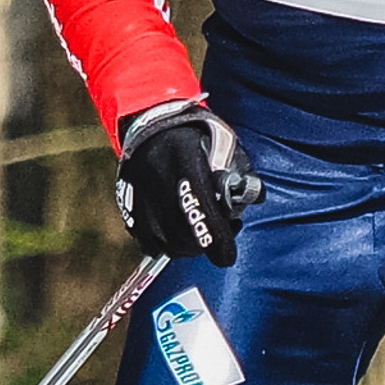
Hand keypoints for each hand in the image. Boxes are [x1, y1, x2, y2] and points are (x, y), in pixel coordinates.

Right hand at [115, 102, 263, 265]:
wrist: (147, 131)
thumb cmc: (189, 139)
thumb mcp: (220, 145)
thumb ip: (239, 172)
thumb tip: (253, 198)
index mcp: (188, 173)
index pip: (207, 224)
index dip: (221, 245)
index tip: (228, 253)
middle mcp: (162, 196)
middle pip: (191, 243)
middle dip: (210, 242)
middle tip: (221, 228)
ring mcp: (144, 210)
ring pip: (174, 248)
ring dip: (192, 244)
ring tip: (200, 227)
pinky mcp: (131, 218)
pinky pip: (155, 247)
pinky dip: (171, 242)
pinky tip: (179, 228)